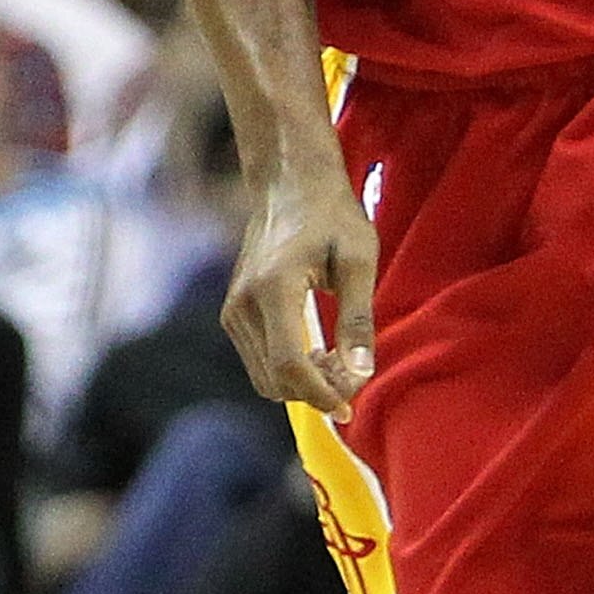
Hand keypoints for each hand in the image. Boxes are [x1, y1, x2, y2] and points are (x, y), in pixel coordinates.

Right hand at [223, 161, 377, 415]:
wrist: (289, 186)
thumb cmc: (332, 216)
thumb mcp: (359, 259)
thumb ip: (358, 318)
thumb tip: (361, 372)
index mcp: (274, 288)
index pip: (289, 365)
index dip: (320, 395)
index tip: (349, 408)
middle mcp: (243, 304)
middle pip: (275, 380)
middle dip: (317, 391)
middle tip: (355, 375)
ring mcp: (232, 310)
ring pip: (264, 377)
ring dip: (304, 383)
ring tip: (341, 361)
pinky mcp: (232, 313)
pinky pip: (258, 362)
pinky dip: (289, 370)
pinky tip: (319, 351)